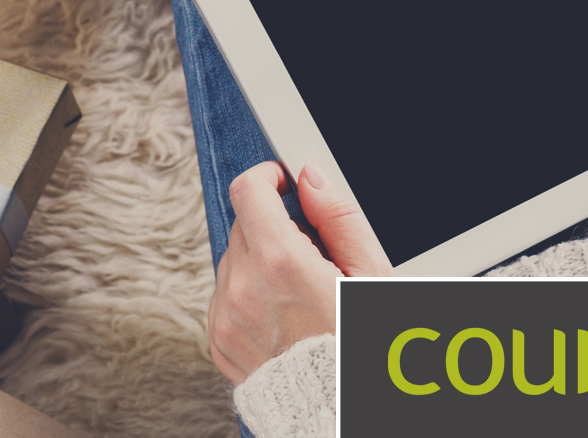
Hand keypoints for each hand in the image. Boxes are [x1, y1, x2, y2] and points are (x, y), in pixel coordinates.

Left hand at [207, 160, 391, 384]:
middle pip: (243, 226)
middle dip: (272, 228)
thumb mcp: (369, 276)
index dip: (267, 178)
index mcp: (281, 265)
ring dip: (259, 264)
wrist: (339, 409)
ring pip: (232, 262)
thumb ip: (338, 218)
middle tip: (309, 258)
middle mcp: (244, 289)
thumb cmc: (361, 345)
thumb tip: (310, 178)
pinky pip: (224, 298)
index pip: (249, 192)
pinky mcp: (219, 341)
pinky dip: (247, 297)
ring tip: (298, 296)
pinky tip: (281, 316)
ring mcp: (226, 318)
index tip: (280, 183)